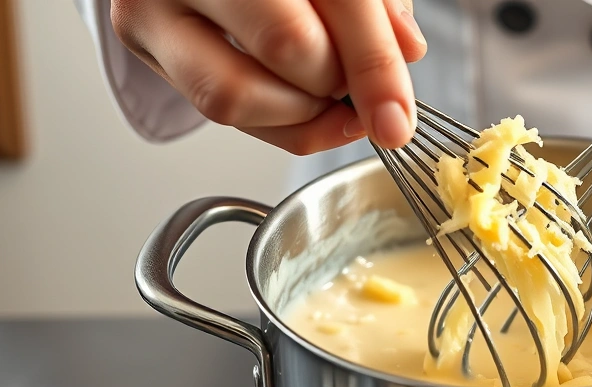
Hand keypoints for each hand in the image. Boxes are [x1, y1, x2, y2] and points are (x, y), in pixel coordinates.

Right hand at [110, 0, 427, 152]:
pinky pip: (218, 110)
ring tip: (324, 92)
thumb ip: (377, 3)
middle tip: (352, 82)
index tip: (397, 118)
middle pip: (285, 45)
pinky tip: (302, 105)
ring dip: (301, 115)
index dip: (375, 65)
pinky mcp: (141, 35)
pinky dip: (278, 124)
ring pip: (235, 94)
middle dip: (336, 84)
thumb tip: (405, 51)